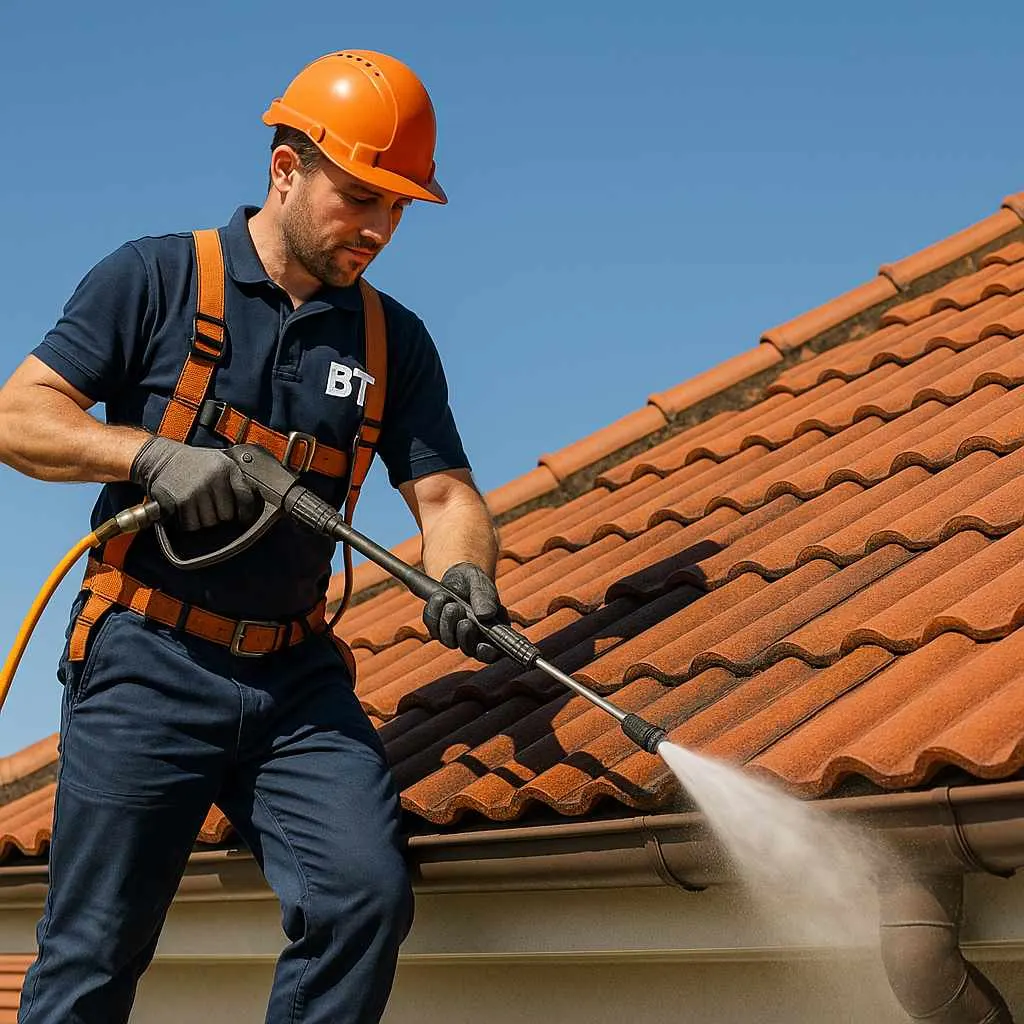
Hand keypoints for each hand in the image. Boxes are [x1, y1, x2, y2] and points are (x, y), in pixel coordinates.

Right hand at [130, 437, 257, 530]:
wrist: (160, 457)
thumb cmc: (192, 463)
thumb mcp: (218, 461)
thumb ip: (234, 478)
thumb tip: (251, 503)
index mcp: (228, 468)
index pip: (246, 497)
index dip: (246, 512)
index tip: (243, 518)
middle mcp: (214, 478)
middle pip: (226, 515)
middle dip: (219, 515)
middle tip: (208, 506)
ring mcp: (198, 489)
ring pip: (209, 522)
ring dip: (203, 520)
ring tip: (196, 506)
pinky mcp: (182, 500)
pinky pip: (192, 525)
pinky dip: (188, 523)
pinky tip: (185, 510)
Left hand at [422, 562, 505, 662]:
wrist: (456, 576)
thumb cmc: (473, 581)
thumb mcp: (480, 583)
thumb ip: (484, 597)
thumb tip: (485, 615)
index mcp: (495, 629)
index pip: (495, 651)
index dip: (488, 653)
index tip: (482, 646)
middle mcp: (476, 638)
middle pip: (469, 649)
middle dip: (463, 634)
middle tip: (462, 615)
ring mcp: (456, 636)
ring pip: (449, 640)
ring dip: (447, 621)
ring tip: (450, 602)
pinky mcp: (439, 631)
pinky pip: (433, 629)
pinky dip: (434, 612)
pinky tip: (440, 597)